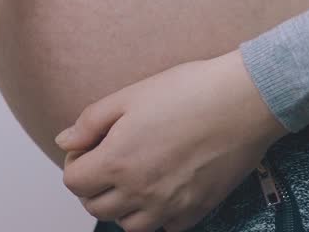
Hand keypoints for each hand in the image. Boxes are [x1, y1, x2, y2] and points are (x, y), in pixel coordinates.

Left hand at [57, 50, 287, 231]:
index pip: (73, 183)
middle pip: (96, 207)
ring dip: (123, 206)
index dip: (75, 164)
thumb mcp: (128, 96)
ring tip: (134, 177)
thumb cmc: (188, 91)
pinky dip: (157, 215)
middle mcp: (140, 191)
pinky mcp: (197, 211)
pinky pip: (165, 227)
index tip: (89, 150)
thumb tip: (65, 142)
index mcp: (117, 161)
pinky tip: (163, 187)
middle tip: (108, 162)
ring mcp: (169, 206)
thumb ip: (89, 123)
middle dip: (94, 186)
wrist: (243, 101)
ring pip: (129, 226)